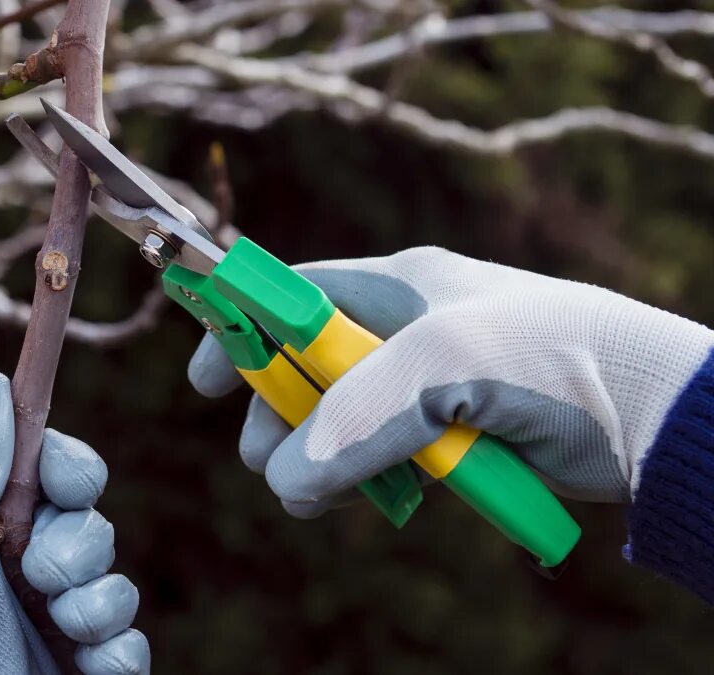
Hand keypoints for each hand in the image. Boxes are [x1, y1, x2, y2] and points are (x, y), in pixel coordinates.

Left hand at [0, 370, 148, 674]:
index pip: (35, 465)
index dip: (62, 464)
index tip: (61, 480)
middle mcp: (5, 570)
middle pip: (84, 517)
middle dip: (79, 540)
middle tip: (44, 573)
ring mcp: (41, 626)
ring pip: (112, 578)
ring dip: (99, 598)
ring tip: (65, 627)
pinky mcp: (72, 673)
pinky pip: (126, 643)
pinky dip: (119, 651)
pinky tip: (91, 664)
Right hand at [189, 247, 713, 516]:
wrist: (648, 413)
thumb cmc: (547, 358)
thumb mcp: (440, 366)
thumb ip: (353, 416)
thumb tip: (285, 478)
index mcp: (396, 285)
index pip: (290, 295)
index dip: (240, 329)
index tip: (204, 380)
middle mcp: (405, 329)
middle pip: (304, 368)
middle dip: (274, 416)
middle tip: (266, 463)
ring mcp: (429, 382)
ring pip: (339, 421)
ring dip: (317, 460)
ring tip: (314, 499)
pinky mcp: (453, 432)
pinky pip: (384, 457)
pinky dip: (365, 481)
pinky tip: (372, 498)